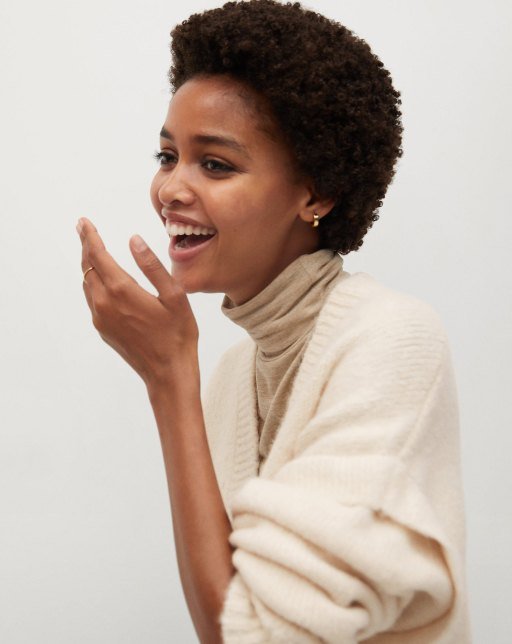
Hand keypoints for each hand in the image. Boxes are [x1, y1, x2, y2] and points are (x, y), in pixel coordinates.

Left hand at [77, 217, 198, 388]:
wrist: (168, 372)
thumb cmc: (177, 334)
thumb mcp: (174, 296)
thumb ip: (151, 265)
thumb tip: (133, 240)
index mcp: (122, 291)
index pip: (97, 255)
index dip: (89, 237)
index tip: (83, 223)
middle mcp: (105, 303)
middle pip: (87, 268)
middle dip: (86, 247)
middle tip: (84, 230)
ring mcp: (101, 318)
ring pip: (87, 284)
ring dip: (89, 266)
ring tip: (94, 252)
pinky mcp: (103, 329)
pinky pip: (93, 300)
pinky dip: (95, 284)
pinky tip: (104, 281)